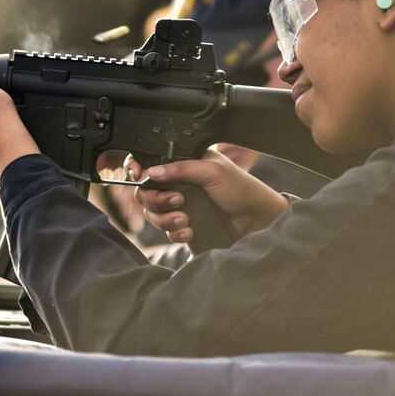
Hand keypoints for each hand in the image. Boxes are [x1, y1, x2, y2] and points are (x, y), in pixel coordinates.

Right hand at [129, 149, 289, 243]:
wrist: (256, 219)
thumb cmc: (240, 189)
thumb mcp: (212, 171)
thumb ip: (181, 168)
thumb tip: (151, 172)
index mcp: (181, 163)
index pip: (148, 163)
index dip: (137, 170)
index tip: (138, 177)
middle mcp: (175, 183)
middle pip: (144, 192)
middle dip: (156, 200)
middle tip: (177, 201)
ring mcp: (177, 205)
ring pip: (152, 213)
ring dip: (165, 218)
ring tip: (186, 219)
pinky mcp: (183, 224)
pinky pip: (165, 230)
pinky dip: (174, 232)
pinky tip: (190, 230)